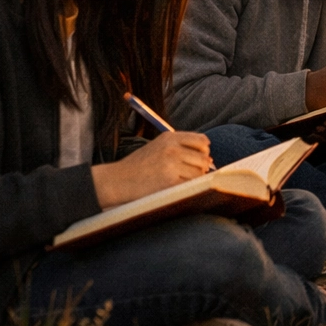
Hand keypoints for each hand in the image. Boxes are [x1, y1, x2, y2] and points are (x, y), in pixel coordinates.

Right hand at [90, 131, 213, 208]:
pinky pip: (190, 184)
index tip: (197, 159)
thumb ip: (181, 148)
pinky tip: (173, 187)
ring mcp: (171, 164)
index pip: (202, 140)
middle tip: (188, 174)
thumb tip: (209, 159)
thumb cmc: (137, 167)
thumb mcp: (157, 148)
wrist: (116, 180)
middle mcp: (172, 148)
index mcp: (169, 137)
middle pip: (204, 157)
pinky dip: (186, 188)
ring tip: (177, 181)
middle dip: (200, 167)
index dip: (203, 151)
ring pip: (199, 173)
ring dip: (193, 179)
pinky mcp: (170, 181)